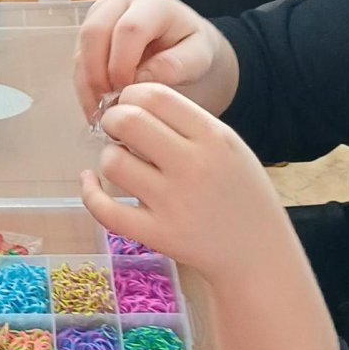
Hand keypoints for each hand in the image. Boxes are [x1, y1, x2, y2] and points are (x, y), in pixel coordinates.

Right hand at [75, 0, 238, 124]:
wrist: (183, 44)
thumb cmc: (192, 49)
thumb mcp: (197, 58)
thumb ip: (173, 66)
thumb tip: (138, 80)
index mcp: (151, 3)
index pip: (128, 29)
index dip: (123, 64)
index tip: (128, 94)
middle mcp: (119, 2)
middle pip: (94, 33)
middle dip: (97, 74)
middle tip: (110, 107)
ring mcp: (100, 16)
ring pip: (81, 48)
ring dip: (88, 85)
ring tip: (103, 115)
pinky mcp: (89, 35)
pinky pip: (78, 62)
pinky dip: (85, 88)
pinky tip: (97, 109)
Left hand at [80, 82, 289, 280]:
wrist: (258, 253)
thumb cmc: (240, 193)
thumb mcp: (229, 146)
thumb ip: (187, 122)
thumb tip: (131, 102)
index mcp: (214, 138)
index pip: (155, 95)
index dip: (132, 95)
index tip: (131, 107)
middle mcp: (193, 166)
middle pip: (128, 121)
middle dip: (113, 120)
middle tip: (118, 132)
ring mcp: (173, 203)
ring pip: (113, 162)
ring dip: (109, 157)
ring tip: (123, 164)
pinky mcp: (158, 235)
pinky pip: (105, 209)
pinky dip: (90, 191)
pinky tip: (91, 181)